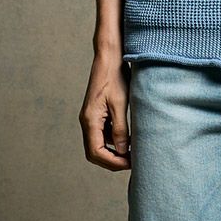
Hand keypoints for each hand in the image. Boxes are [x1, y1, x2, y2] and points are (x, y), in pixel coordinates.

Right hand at [79, 49, 131, 170]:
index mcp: (90, 120)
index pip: (96, 152)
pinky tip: (128, 137)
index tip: (129, 164)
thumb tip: (123, 152)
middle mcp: (87, 121)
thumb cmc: (115, 77)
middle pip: (94, 152)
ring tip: (132, 152)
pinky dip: (114, 139)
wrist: (109, 57)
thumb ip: (120, 129)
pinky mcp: (97, 112)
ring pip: (99, 143)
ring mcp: (91, 117)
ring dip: (113, 151)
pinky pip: (103, 133)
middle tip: (131, 162)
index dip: (112, 162)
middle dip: (112, 160)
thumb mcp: (120, 104)